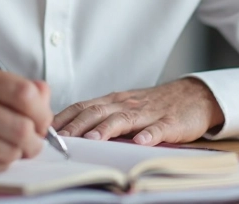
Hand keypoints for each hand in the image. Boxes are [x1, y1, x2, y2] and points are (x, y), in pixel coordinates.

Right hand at [0, 65, 52, 177]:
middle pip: (25, 127)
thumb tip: (46, 97)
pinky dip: (1, 161)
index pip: (27, 94)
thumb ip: (19, 87)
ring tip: (4, 144)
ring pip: (15, 150)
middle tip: (30, 138)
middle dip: (35, 138)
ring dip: (18, 152)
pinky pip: (0, 164)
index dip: (43, 112)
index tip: (42, 120)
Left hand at [52, 78, 223, 145]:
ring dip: (107, 129)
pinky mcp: (170, 122)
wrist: (193, 96)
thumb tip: (68, 131)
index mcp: (113, 101)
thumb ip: (100, 116)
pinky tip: (141, 142)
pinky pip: (158, 128)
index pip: (82, 106)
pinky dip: (149, 134)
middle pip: (97, 112)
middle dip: (77, 126)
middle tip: (60, 139)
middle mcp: (127, 104)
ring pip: (124, 119)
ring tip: (94, 139)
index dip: (63, 117)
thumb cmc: (154, 105)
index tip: (45, 129)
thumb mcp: (124, 106)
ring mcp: (148, 112)